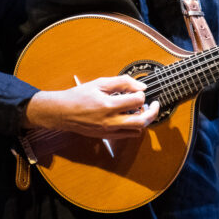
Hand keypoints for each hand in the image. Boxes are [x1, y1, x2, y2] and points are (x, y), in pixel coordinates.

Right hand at [22, 75, 159, 137]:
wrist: (63, 112)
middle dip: (153, 111)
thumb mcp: (100, 83)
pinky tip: (132, 118)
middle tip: (155, 104)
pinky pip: (128, 135)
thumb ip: (122, 82)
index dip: (141, 94)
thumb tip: (141, 87)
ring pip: (137, 129)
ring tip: (141, 110)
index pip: (137, 100)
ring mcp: (109, 130)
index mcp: (108, 104)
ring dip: (144, 119)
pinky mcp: (107, 136)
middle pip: (142, 120)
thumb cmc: (79, 95)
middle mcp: (110, 120)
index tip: (138, 90)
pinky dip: (135, 127)